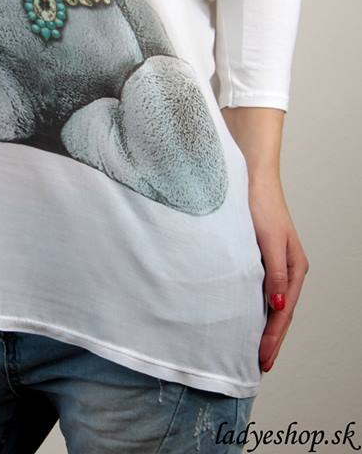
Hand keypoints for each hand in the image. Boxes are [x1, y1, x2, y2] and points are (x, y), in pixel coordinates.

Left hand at [248, 175, 309, 371]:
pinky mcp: (260, 257)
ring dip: (265, 327)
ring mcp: (274, 264)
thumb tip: (278, 306)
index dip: (273, 337)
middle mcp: (287, 269)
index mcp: (294, 268)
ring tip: (255, 350)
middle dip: (272, 340)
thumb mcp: (268, 241)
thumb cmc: (260, 205)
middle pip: (281, 313)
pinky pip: (261, 290)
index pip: (284, 312)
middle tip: (260, 365)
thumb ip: (273, 274)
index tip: (262, 359)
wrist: (250, 177)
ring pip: (272, 303)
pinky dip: (258, 308)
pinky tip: (248, 317)